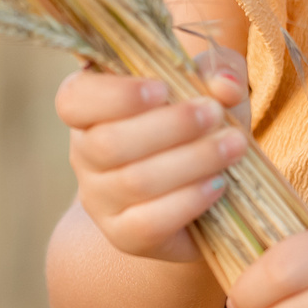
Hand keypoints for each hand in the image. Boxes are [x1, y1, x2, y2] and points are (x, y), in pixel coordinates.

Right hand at [57, 49, 249, 264]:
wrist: (201, 188)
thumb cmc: (197, 123)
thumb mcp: (210, 85)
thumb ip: (219, 71)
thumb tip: (225, 86)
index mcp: (88, 106)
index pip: (75, 99)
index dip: (114, 94)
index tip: (162, 87)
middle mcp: (84, 153)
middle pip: (109, 143)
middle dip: (170, 126)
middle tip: (215, 114)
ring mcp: (99, 199)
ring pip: (134, 182)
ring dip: (191, 160)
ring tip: (233, 145)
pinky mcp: (123, 236)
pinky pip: (148, 223)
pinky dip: (188, 201)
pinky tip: (219, 184)